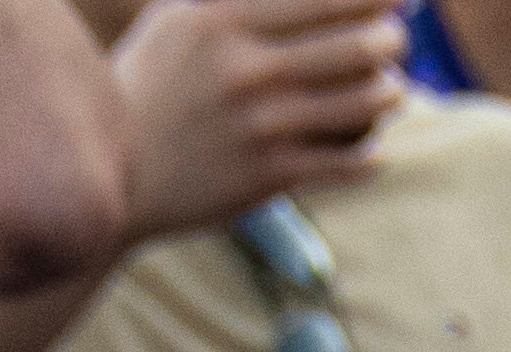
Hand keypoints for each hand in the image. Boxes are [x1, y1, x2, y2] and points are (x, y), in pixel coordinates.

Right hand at [113, 0, 407, 236]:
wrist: (114, 172)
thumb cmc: (155, 86)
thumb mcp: (180, 22)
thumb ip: (238, 0)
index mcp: (219, 20)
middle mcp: (242, 68)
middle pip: (356, 44)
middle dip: (391, 40)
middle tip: (396, 40)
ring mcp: (259, 124)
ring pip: (363, 102)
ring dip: (389, 92)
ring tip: (390, 88)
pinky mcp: (270, 175)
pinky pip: (350, 160)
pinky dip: (370, 152)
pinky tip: (372, 148)